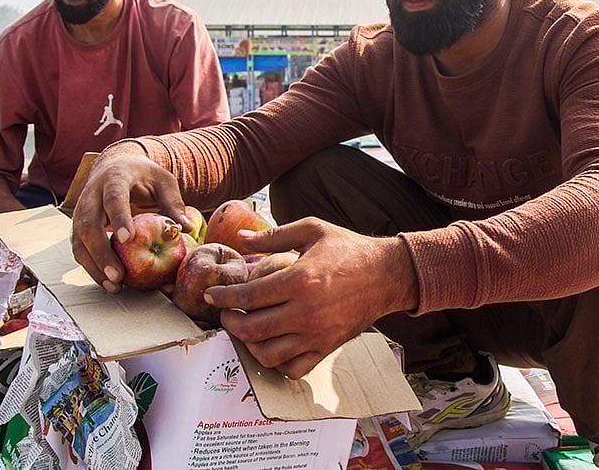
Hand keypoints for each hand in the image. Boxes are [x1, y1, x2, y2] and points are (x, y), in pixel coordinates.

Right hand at [72, 143, 192, 292]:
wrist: (115, 167)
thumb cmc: (143, 176)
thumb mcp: (163, 181)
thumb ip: (173, 203)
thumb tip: (185, 228)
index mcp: (115, 178)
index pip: (113, 197)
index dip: (119, 218)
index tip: (128, 239)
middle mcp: (92, 194)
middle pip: (89, 224)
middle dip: (101, 253)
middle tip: (119, 276)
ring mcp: (81, 211)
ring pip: (80, 240)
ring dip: (94, 266)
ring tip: (115, 286)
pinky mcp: (78, 226)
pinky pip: (80, 249)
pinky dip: (92, 267)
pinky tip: (108, 282)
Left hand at [205, 218, 417, 378]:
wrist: (387, 274)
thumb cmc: (348, 248)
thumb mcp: (312, 229)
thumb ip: (273, 235)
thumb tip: (239, 237)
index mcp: (300, 280)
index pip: (249, 296)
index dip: (224, 298)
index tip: (212, 296)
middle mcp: (306, 312)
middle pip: (252, 329)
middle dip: (230, 323)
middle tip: (226, 314)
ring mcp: (317, 334)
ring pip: (268, 354)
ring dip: (249, 345)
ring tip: (246, 330)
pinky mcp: (327, 348)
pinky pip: (293, 368)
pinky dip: (275, 363)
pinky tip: (270, 345)